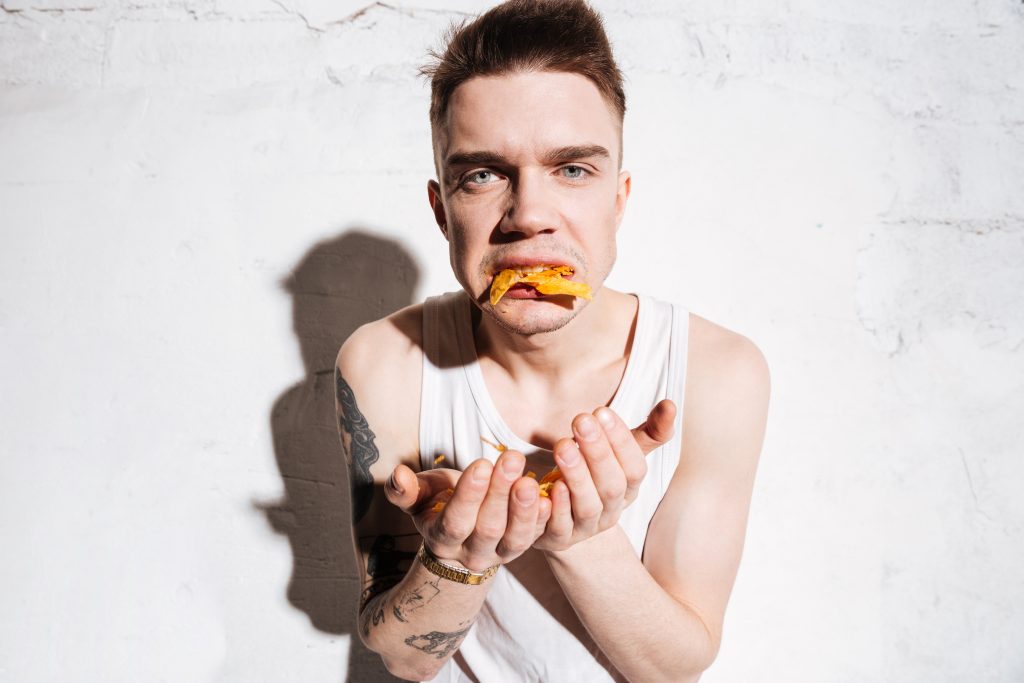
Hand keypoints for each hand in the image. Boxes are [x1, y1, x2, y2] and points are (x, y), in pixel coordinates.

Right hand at [384, 450, 551, 571]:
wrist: (461, 535)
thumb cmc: (439, 504)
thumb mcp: (420, 496)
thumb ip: (406, 490)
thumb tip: (397, 475)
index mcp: (442, 538)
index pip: (455, 521)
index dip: (469, 495)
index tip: (482, 464)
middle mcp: (472, 552)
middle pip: (488, 527)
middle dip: (500, 493)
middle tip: (513, 459)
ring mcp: (500, 554)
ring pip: (516, 538)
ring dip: (526, 509)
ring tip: (532, 480)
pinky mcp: (522, 548)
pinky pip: (538, 538)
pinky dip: (546, 519)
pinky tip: (553, 495)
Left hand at [534, 399, 675, 551]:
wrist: (561, 518)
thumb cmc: (594, 474)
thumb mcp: (619, 453)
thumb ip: (647, 431)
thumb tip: (670, 404)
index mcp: (629, 489)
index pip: (634, 468)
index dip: (621, 441)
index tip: (601, 412)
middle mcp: (611, 511)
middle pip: (612, 486)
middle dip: (598, 452)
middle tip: (581, 420)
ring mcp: (586, 528)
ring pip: (588, 507)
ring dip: (577, 476)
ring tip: (562, 446)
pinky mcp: (558, 539)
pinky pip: (560, 527)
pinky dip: (558, 507)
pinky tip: (552, 484)